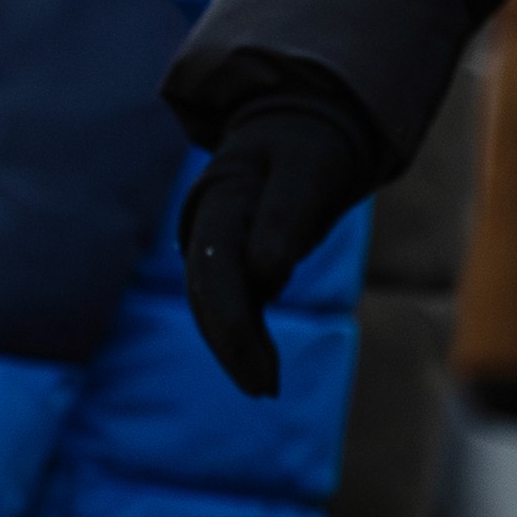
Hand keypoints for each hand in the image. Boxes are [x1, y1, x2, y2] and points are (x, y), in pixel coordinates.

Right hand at [175, 90, 390, 398]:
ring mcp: (214, 238)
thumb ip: (284, 219)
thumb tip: (265, 276)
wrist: (299, 126)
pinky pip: (227, 298)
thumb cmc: (310, 148)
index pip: (217, 269)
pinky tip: (262, 365)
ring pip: (211, 301)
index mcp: (223, 197)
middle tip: (265, 390)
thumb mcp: (306, 174)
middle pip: (207, 293)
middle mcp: (208, 221)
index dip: (233, 322)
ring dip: (234, 346)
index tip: (261, 366)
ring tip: (266, 387)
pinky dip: (241, 332)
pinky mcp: (229, 254)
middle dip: (232, 345)